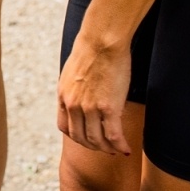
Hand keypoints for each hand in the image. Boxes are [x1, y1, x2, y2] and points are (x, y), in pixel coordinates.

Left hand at [56, 34, 132, 155]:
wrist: (101, 41)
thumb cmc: (91, 51)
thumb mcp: (72, 72)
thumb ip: (74, 88)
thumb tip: (82, 96)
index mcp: (63, 96)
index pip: (64, 127)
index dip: (76, 136)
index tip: (87, 138)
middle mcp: (72, 105)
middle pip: (80, 137)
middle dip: (92, 146)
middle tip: (104, 147)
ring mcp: (89, 108)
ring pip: (97, 140)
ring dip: (107, 148)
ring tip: (116, 149)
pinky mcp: (108, 108)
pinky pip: (113, 135)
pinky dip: (119, 145)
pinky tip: (126, 148)